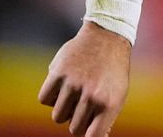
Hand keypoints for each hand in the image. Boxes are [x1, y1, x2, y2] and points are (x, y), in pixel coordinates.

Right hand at [39, 21, 131, 136]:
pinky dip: (50, 96)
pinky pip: (44, 99)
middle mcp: (92, 95)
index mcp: (109, 103)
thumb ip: (106, 118)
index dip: (88, 136)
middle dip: (77, 120)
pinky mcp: (58, 72)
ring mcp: (74, 83)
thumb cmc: (113, 69)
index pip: (92, 136)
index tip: (87, 131)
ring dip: (63, 109)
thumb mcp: (118, 94)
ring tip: (74, 94)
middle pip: (73, 128)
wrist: (108, 36)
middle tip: (83, 106)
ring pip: (57, 116)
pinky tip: (61, 86)